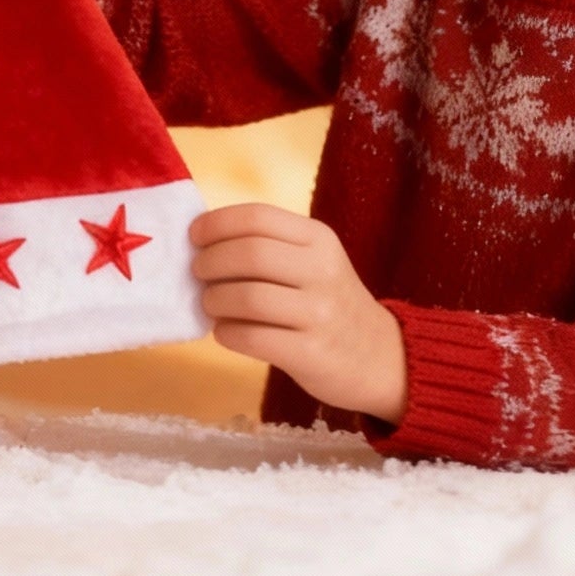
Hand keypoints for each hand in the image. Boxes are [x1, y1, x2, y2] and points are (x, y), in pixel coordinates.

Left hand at [190, 203, 406, 424]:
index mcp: (319, 239)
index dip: (217, 223)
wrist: (380, 358)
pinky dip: (227, 333)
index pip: (258, 217)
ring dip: (214, 300)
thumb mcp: (313, 260)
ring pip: (248, 297)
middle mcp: (323, 271)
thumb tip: (200, 240)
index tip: (194, 236)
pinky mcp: (312, 354)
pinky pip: (253, 338)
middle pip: (250, 254)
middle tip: (198, 272)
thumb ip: (268, 246)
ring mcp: (320, 314)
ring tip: (209, 304)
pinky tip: (224, 332)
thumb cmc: (328, 301)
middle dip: (211, 262)